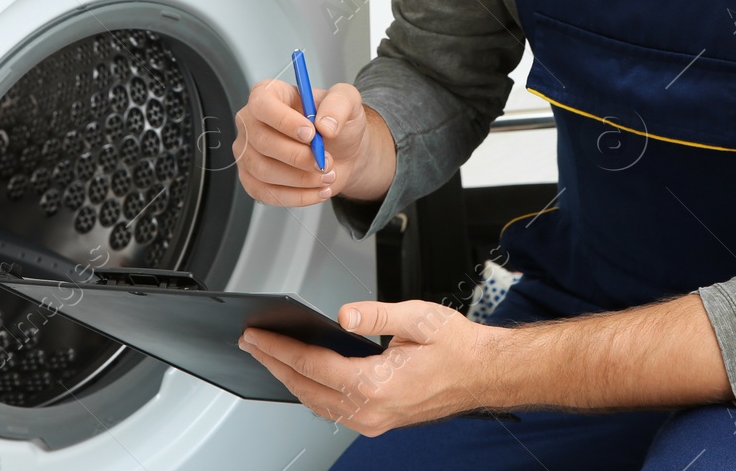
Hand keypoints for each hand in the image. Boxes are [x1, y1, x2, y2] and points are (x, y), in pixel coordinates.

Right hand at [233, 79, 389, 206]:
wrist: (341, 151)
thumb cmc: (335, 122)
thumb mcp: (347, 101)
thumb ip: (339, 104)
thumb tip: (324, 125)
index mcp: (268, 94)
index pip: (261, 104)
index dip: (284, 121)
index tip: (311, 134)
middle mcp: (251, 122)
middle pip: (261, 141)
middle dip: (298, 156)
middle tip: (325, 161)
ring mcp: (248, 152)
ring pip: (263, 171)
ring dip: (300, 178)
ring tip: (326, 175)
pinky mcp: (252, 179)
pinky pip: (266, 193)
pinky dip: (296, 196)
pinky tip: (317, 190)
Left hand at [238, 300, 502, 434]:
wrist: (483, 373)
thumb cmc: (456, 347)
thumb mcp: (418, 318)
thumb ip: (377, 315)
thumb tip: (344, 315)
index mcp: (377, 384)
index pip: (313, 365)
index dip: (280, 350)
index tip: (258, 337)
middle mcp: (372, 410)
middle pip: (307, 389)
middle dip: (275, 365)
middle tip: (252, 345)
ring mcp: (375, 421)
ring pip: (317, 404)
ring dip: (290, 381)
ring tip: (270, 359)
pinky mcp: (380, 421)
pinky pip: (334, 411)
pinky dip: (312, 393)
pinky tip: (304, 378)